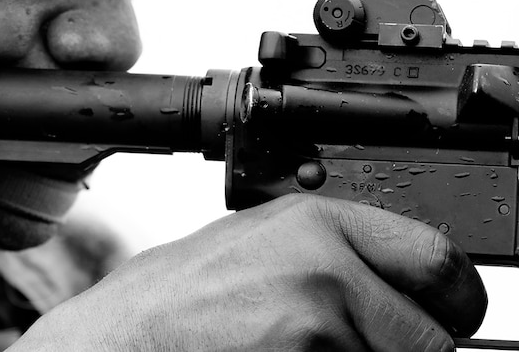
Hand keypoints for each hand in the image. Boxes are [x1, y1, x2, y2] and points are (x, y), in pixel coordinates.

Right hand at [10, 195, 486, 350]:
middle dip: (410, 348)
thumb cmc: (170, 306)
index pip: (440, 261)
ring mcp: (319, 326)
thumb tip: (404, 293)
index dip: (446, 303)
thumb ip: (333, 260)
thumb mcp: (257, 253)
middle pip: (434, 333)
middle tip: (360, 346)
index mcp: (313, 221)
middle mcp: (325, 265)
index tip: (438, 318)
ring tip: (289, 351)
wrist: (113, 346)